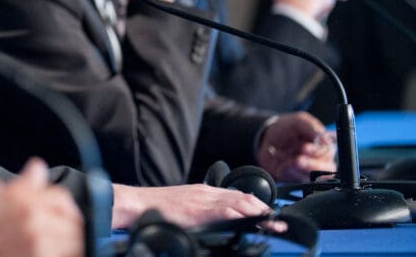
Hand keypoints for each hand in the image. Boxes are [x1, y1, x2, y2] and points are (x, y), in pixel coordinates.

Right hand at [0, 158, 82, 256]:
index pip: (61, 197)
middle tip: (54, 232)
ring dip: (64, 245)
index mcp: (21, 200)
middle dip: (65, 226)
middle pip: (71, 223)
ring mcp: (37, 247)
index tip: (60, 213)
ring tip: (48, 245)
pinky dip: (56, 254)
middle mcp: (32, 222)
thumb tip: (37, 168)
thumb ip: (21, 185)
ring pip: (71, 245)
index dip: (63, 205)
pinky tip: (41, 253)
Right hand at [111, 183, 269, 229]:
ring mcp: (201, 199)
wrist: (136, 204)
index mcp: (203, 192)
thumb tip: (219, 222)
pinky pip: (224, 210)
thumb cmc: (155, 209)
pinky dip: (241, 215)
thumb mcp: (183, 207)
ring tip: (274, 223)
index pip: (237, 196)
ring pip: (238, 202)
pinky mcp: (197, 209)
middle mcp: (205, 192)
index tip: (270, 216)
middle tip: (279, 222)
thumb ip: (201, 211)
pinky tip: (251, 221)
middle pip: (242, 198)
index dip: (256, 205)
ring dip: (259, 213)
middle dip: (264, 210)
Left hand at [258, 112, 336, 182]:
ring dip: (299, 170)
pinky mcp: (297, 178)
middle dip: (312, 165)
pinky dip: (289, 173)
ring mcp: (309, 171)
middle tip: (298, 159)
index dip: (318, 151)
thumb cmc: (288, 129)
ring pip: (313, 177)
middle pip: (326, 169)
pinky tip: (283, 165)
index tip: (306, 148)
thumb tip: (323, 137)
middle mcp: (321, 159)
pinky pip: (297, 181)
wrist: (268, 138)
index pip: (329, 152)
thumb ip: (311, 127)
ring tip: (289, 162)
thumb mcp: (299, 121)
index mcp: (324, 145)